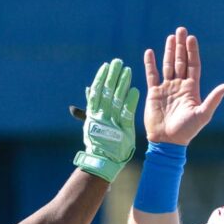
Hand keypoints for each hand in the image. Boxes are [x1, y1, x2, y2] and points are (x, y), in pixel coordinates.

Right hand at [73, 59, 140, 182]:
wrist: (102, 161)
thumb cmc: (98, 141)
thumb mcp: (91, 122)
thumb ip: (91, 105)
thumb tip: (88, 89)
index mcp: (93, 113)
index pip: (97, 91)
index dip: (101, 77)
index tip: (106, 65)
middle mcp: (101, 115)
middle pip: (106, 91)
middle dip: (112, 76)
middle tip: (118, 62)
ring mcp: (111, 122)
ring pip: (116, 99)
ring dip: (122, 84)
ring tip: (127, 70)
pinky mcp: (122, 129)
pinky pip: (126, 113)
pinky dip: (130, 101)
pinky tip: (135, 90)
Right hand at [143, 27, 223, 145]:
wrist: (167, 142)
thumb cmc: (186, 130)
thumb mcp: (203, 114)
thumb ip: (214, 99)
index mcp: (192, 89)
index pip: (193, 65)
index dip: (192, 52)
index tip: (191, 38)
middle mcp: (179, 86)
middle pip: (181, 61)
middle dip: (180, 46)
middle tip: (180, 30)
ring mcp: (166, 88)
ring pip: (167, 65)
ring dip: (169, 51)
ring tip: (170, 37)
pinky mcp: (154, 93)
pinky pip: (151, 75)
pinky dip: (150, 64)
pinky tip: (150, 52)